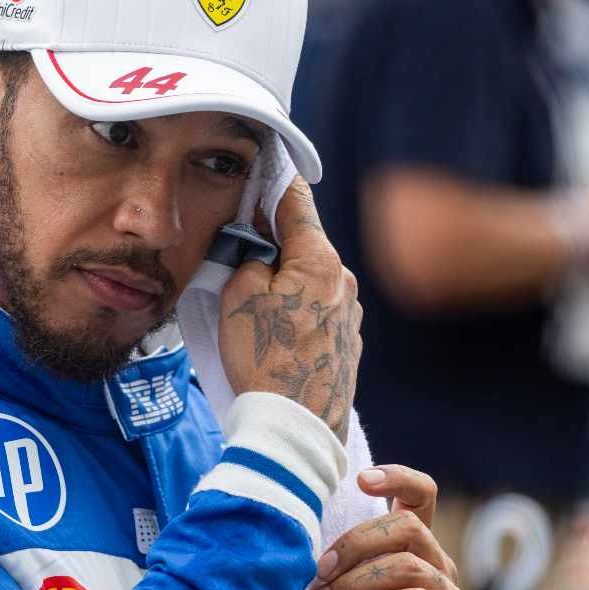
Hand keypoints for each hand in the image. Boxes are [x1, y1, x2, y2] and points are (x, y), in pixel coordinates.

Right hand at [219, 177, 362, 441]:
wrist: (296, 428)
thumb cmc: (264, 361)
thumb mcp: (238, 297)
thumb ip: (248, 263)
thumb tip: (260, 259)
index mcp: (320, 261)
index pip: (297, 203)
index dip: (277, 180)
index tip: (267, 161)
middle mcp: (343, 282)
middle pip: (303, 244)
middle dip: (272, 242)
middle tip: (238, 246)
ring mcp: (349, 315)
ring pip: (309, 281)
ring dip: (283, 282)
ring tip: (251, 305)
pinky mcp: (347, 344)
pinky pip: (316, 312)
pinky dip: (295, 312)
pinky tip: (274, 335)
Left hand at [308, 465, 467, 589]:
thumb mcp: (352, 583)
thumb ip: (343, 557)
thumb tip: (296, 531)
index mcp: (416, 543)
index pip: (422, 494)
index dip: (397, 477)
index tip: (360, 480)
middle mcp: (439, 562)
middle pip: (407, 527)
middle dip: (355, 545)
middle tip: (320, 573)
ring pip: (406, 566)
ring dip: (356, 583)